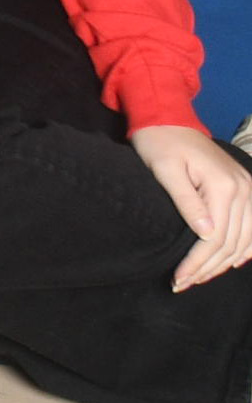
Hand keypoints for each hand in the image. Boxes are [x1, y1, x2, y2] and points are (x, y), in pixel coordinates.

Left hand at [134, 127, 251, 289]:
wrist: (168, 118)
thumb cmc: (159, 142)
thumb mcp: (164, 170)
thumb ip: (186, 201)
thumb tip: (206, 234)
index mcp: (224, 185)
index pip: (214, 238)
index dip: (196, 263)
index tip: (178, 280)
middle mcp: (244, 189)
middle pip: (230, 244)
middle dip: (206, 268)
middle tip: (182, 283)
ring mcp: (249, 190)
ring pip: (243, 241)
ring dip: (222, 264)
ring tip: (197, 277)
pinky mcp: (247, 190)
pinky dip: (241, 249)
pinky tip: (225, 262)